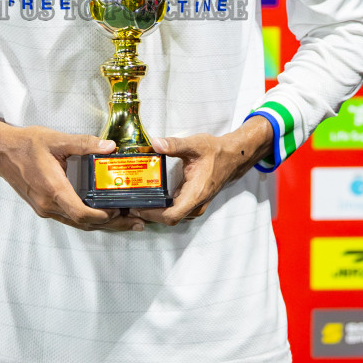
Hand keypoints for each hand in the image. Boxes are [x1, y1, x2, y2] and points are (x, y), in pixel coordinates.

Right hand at [0, 103, 144, 231]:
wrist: (0, 151)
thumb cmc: (26, 144)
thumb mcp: (56, 140)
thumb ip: (84, 144)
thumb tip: (110, 147)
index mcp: (53, 190)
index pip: (82, 214)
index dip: (104, 217)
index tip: (122, 212)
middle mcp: (49, 205)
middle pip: (83, 224)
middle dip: (111, 225)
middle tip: (135, 223)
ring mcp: (45, 208)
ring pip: (76, 223)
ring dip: (101, 223)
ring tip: (124, 220)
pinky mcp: (43, 206)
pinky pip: (69, 217)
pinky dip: (87, 218)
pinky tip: (101, 212)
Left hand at [134, 115, 274, 226]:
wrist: (233, 157)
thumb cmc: (216, 152)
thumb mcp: (195, 145)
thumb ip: (174, 145)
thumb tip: (155, 143)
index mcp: (196, 194)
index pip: (171, 216)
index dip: (152, 214)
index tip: (137, 206)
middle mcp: (196, 204)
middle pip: (168, 219)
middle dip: (148, 214)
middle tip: (129, 203)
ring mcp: (196, 205)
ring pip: (172, 217)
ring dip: (154, 212)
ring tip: (136, 201)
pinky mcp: (194, 202)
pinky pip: (176, 211)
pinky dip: (162, 208)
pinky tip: (150, 198)